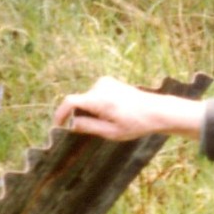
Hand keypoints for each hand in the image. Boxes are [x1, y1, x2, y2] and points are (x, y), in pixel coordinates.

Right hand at [52, 77, 204, 141]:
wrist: (155, 110)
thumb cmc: (135, 124)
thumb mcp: (111, 132)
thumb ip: (89, 127)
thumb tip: (71, 124)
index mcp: (100, 99)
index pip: (70, 102)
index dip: (61, 114)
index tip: (58, 125)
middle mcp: (100, 86)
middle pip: (79, 102)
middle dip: (80, 116)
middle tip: (96, 130)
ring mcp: (104, 82)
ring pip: (87, 99)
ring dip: (90, 111)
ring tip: (110, 122)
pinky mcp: (108, 81)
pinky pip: (94, 95)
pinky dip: (96, 106)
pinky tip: (112, 113)